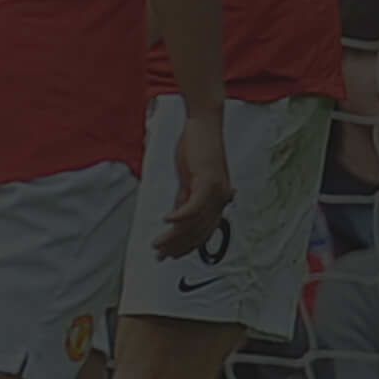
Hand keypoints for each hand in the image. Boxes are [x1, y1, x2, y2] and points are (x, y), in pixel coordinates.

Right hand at [153, 110, 233, 259]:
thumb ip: (185, 198)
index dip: (186, 247)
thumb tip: (176, 220)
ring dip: (173, 236)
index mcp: (218, 199)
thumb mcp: (189, 178)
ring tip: (157, 243)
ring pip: (194, 223)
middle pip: (199, 232)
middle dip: (177, 246)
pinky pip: (193, 206)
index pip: (203, 232)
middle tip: (159, 254)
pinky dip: (179, 216)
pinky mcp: (209, 181)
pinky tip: (166, 221)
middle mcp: (221, 198)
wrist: (205, 123)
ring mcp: (217, 190)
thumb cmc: (197, 147)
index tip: (169, 255)